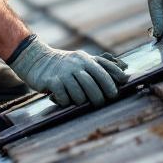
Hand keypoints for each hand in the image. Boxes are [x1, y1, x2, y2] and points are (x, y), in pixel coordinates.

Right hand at [8, 35, 128, 106]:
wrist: (36, 59)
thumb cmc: (64, 63)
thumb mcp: (83, 59)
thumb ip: (102, 63)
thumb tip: (126, 67)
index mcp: (87, 60)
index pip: (105, 70)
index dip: (113, 82)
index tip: (117, 92)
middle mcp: (77, 65)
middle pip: (94, 85)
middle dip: (99, 98)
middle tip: (99, 104)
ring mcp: (64, 73)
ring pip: (79, 95)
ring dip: (80, 102)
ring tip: (77, 101)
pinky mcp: (52, 81)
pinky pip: (64, 97)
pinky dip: (65, 102)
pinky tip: (63, 99)